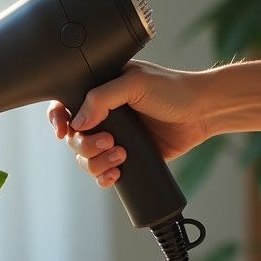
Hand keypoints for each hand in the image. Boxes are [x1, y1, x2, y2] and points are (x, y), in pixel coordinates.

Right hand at [47, 60, 212, 187]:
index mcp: (99, 92)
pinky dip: (103, 177)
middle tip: (109, 142)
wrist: (203, 112)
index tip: (62, 131)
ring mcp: (114, 138)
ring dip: (95, 163)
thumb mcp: (134, 83)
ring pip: (85, 158)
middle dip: (85, 145)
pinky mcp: (127, 157)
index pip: (65, 105)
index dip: (57, 120)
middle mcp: (103, 116)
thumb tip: (77, 123)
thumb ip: (102, 97)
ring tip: (119, 158)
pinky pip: (103, 172)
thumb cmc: (173, 90)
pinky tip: (114, 175)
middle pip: (73, 137)